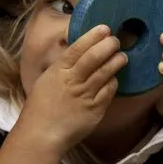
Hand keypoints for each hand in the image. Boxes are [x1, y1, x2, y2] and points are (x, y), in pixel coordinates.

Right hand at [20, 24, 126, 153]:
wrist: (42, 135)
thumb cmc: (40, 108)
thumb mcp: (47, 80)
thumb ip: (62, 67)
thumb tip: (78, 53)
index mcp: (58, 71)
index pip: (78, 48)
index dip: (93, 36)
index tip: (104, 28)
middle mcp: (73, 81)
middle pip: (94, 58)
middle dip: (108, 45)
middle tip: (116, 41)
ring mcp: (85, 95)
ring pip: (105, 73)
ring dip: (116, 62)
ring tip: (122, 56)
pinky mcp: (95, 110)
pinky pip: (109, 92)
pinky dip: (113, 82)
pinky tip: (114, 79)